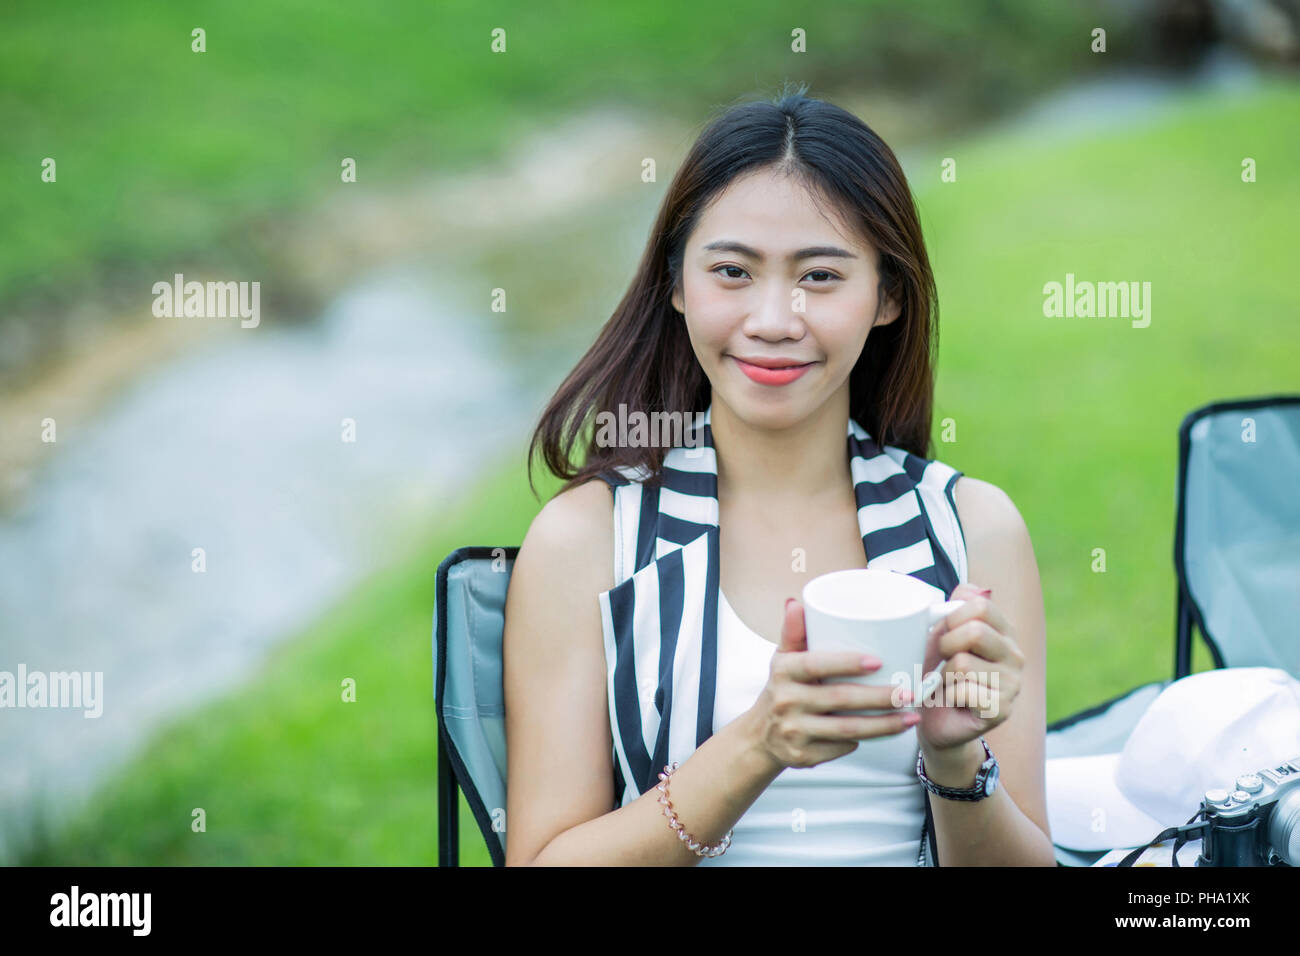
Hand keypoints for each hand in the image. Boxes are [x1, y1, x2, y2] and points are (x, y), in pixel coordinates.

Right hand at [746, 597, 919, 770]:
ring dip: (883, 725)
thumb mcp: (783, 659)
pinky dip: (864, 741)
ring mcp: (793, 732)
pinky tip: (884, 733)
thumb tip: (798, 604)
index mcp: (783, 672)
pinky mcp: (802, 757)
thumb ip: (794, 632)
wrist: (760, 736)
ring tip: (910, 717)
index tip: (878, 661)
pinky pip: (841, 748)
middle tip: (909, 692)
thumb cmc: (782, 688)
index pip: (816, 664)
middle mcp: (785, 701)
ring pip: (847, 730)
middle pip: (839, 699)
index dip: (846, 663)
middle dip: (879, 697)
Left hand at [916, 583, 1023, 753]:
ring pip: (963, 663)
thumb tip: (966, 590)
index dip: (952, 616)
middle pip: (975, 631)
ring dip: (943, 675)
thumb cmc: (937, 674)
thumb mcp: (939, 638)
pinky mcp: (1003, 710)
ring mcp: (1013, 684)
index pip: (981, 604)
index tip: (943, 632)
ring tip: (947, 683)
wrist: (937, 720)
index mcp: (1003, 632)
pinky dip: (947, 696)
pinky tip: (953, 701)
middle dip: (945, 645)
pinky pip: (963, 691)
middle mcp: (1015, 655)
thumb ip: (951, 612)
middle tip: (942, 661)